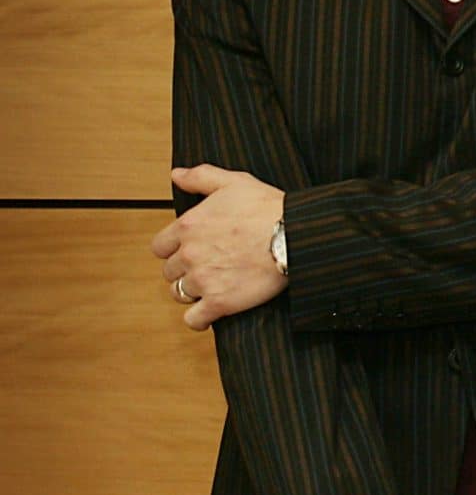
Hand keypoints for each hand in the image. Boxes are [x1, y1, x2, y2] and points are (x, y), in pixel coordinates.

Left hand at [153, 165, 286, 328]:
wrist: (296, 236)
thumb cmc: (268, 208)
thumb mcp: (234, 182)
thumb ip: (201, 177)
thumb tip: (176, 175)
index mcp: (188, 227)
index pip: (160, 247)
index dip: (174, 249)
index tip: (189, 250)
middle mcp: (190, 254)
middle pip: (169, 271)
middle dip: (184, 270)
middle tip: (206, 267)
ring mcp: (204, 280)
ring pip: (179, 293)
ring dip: (191, 292)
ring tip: (210, 287)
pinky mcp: (220, 302)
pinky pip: (194, 319)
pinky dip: (198, 319)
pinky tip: (209, 313)